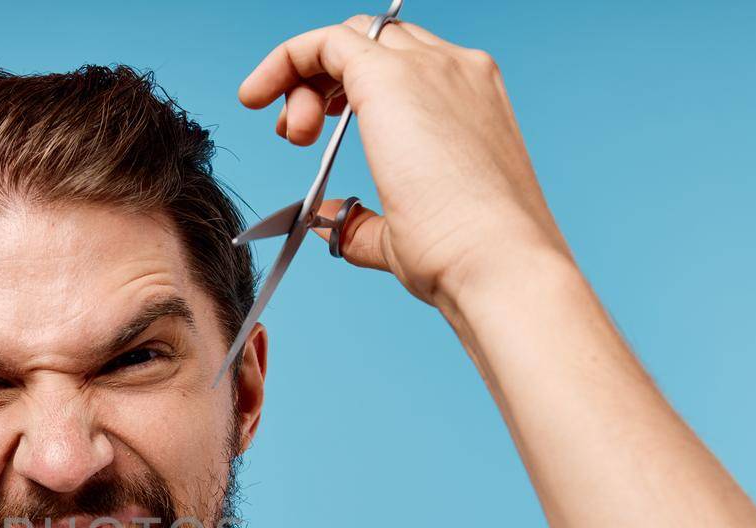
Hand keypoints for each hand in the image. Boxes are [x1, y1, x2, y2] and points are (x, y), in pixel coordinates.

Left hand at [239, 18, 570, 308]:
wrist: (496, 261)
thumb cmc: (464, 257)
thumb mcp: (404, 234)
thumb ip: (363, 222)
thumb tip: (328, 221)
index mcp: (472, 100)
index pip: (402, 64)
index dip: (347, 88)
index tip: (315, 131)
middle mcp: (457, 71)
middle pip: (373, 44)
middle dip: (321, 83)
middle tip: (296, 137)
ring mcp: (429, 67)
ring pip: (348, 38)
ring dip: (303, 78)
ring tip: (289, 134)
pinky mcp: (391, 76)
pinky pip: (324, 43)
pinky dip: (286, 60)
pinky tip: (258, 96)